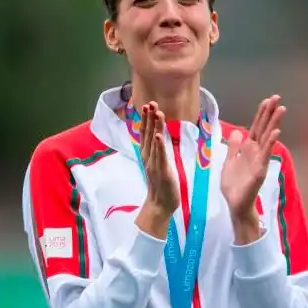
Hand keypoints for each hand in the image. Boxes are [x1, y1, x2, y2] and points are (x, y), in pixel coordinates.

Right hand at [135, 102, 178, 237]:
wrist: (160, 204)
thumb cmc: (162, 184)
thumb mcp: (159, 164)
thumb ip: (157, 150)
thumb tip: (158, 136)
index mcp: (148, 154)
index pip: (146, 133)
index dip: (146, 119)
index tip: (148, 105)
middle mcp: (148, 157)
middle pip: (148, 134)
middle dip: (149, 118)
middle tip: (150, 103)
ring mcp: (154, 164)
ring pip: (154, 142)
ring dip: (155, 127)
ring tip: (156, 113)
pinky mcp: (161, 171)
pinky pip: (160, 157)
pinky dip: (159, 146)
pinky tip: (159, 136)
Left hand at [221, 95, 285, 223]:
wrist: (235, 204)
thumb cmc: (233, 185)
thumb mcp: (229, 162)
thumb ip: (233, 148)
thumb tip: (237, 132)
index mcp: (248, 149)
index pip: (256, 127)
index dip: (261, 114)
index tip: (267, 100)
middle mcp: (255, 152)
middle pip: (263, 128)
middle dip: (270, 113)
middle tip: (277, 98)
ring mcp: (259, 160)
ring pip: (267, 138)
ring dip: (274, 123)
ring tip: (281, 109)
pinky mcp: (260, 170)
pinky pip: (266, 154)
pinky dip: (270, 143)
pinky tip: (275, 132)